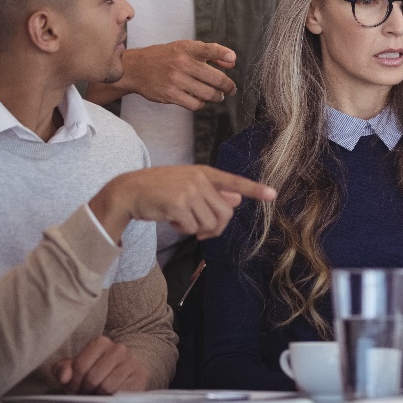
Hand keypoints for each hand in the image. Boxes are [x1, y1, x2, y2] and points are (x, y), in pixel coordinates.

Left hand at [53, 335, 148, 393]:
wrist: (124, 377)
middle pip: (93, 377)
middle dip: (85, 391)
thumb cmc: (94, 373)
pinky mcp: (141, 376)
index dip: (73, 382)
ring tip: (96, 398)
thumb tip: (64, 377)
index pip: (80, 366)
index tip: (73, 390)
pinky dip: (112, 401)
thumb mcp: (75, 369)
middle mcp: (119, 349)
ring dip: (98, 398)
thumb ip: (62, 370)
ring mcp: (132, 362)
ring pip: (106, 386)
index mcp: (100, 343)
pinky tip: (108, 400)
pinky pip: (120, 394)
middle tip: (84, 397)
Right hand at [88, 165, 275, 242]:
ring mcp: (189, 190)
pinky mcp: (178, 204)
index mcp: (204, 172)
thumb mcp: (188, 185)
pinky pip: (193, 227)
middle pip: (225, 213)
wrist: (129, 191)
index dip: (254, 189)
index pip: (234, 181)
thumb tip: (237, 200)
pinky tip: (171, 220)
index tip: (273, 195)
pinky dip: (183, 229)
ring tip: (181, 219)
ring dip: (197, 229)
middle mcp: (199, 179)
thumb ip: (213, 192)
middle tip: (199, 229)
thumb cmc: (160, 190)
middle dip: (215, 227)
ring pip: (210, 223)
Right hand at [103, 40, 236, 110]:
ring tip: (217, 95)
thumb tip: (232, 62)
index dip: (222, 53)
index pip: (207, 49)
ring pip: (208, 94)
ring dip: (217, 96)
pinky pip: (195, 104)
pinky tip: (200, 99)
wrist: (135, 68)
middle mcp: (181, 63)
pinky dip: (201, 103)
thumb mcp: (184, 48)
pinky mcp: (170, 95)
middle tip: (231, 89)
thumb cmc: (165, 57)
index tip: (232, 58)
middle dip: (228, 86)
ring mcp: (175, 80)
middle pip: (215, 78)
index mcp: (186, 48)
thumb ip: (210, 54)